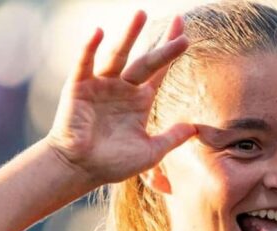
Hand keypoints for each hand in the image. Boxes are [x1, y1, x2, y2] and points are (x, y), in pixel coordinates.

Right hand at [46, 11, 195, 184]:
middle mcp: (122, 88)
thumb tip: (196, 128)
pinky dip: (90, 48)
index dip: (172, 54)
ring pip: (118, 56)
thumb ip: (172, 138)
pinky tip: (99, 32)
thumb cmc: (113, 163)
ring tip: (141, 14)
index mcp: (140, 101)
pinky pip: (85, 63)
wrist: (80, 170)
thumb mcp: (151, 152)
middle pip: (146, 61)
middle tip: (179, 24)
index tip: (186, 35)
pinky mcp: (79, 87)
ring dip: (129, 36)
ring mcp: (101, 85)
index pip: (160, 72)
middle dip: (162, 45)